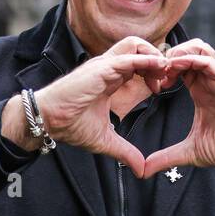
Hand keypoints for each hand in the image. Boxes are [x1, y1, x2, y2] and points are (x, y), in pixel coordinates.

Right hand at [31, 36, 173, 175]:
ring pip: (136, 45)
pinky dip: (146, 60)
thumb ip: (126, 152)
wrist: (48, 121)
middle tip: (166, 80)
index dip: (153, 72)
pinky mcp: (100, 69)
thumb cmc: (70, 125)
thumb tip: (141, 170)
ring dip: (154, 56)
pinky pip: (128, 57)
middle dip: (158, 60)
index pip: (137, 63)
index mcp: (109, 78)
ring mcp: (104, 65)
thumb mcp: (106, 141)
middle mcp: (108, 67)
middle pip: (139, 48)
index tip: (161, 90)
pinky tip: (159, 69)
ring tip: (164, 73)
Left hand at [142, 46, 214, 177]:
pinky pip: (208, 60)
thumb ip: (167, 157)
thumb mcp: (191, 152)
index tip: (150, 85)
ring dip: (178, 53)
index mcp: (201, 92)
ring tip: (164, 68)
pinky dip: (190, 59)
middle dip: (166, 57)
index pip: (178, 68)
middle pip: (186, 51)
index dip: (161, 70)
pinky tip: (175, 68)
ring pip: (197, 48)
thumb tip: (144, 171)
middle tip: (154, 74)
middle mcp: (209, 82)